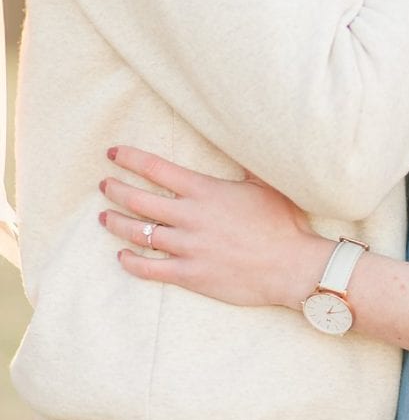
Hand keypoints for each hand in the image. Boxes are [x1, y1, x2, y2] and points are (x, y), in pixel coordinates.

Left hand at [98, 145, 329, 309]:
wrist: (291, 266)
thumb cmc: (283, 223)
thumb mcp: (266, 186)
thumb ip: (245, 168)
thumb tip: (238, 145)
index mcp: (206, 192)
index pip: (158, 169)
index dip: (131, 159)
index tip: (114, 154)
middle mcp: (190, 217)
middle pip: (138, 200)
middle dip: (115, 189)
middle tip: (105, 185)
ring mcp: (187, 247)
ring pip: (138, 233)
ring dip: (116, 223)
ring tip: (105, 217)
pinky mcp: (189, 274)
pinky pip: (148, 268)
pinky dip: (131, 262)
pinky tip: (122, 256)